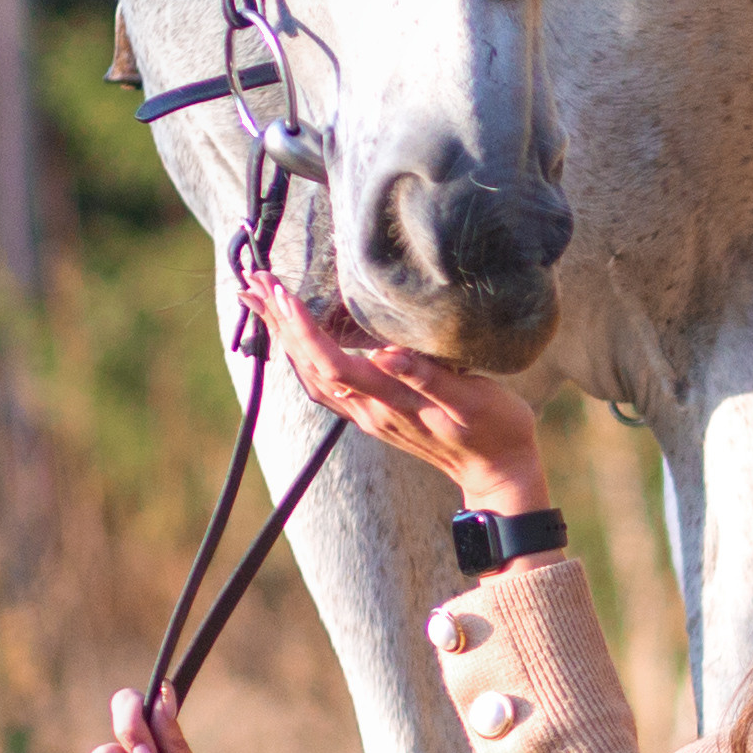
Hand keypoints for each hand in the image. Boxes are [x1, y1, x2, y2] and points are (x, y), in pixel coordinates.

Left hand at [242, 268, 549, 516]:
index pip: (331, 362)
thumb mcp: (471, 399)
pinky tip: (298, 339)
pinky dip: (303, 355)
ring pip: (311, 374)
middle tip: (254, 280)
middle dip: (280, 322)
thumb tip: (387, 354)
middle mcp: (369, 410)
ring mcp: (368, 415)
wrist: (497, 473)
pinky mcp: (374, 415)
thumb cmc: (494, 430)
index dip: (303, 328)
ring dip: (284, 337)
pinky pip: (325, 383)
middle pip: (309, 366)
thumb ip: (428, 377)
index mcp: (389, 401)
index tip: (281, 292)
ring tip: (263, 301)